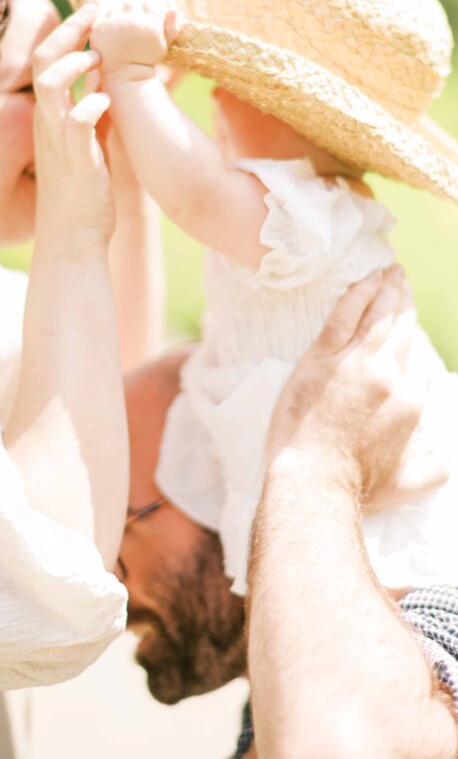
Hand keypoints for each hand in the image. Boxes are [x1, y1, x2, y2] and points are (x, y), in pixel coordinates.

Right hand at [32, 4, 114, 248]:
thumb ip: (92, 112)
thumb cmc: (85, 193)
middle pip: (45, 61)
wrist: (74, 238)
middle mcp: (48, 123)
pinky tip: (106, 100)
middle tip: (96, 11)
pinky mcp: (75, 160)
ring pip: (50, 85)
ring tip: (99, 56)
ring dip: (74, 63)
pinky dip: (90, 105)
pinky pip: (76, 122)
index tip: (94, 12)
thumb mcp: (89, 143)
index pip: (48, 60)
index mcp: (51, 116)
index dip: (68, 32)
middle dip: (69, 31)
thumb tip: (105, 84)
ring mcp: (58, 141)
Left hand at [90, 3, 177, 76]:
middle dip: (130, 8)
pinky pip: (101, 16)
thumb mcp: (162, 45)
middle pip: (131, 1)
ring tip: (119, 28)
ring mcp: (115, 24)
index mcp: (151, 23)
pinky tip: (110, 32)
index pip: (149, 1)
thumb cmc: (146, 59)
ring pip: (114, 6)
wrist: (126, 76)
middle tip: (130, 21)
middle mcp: (133, 21)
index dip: (146, 7)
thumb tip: (172, 9)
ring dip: (116, 14)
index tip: (144, 18)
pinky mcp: (100, 28)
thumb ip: (171, 27)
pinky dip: (105, 21)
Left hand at [266, 267, 443, 505]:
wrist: (314, 479)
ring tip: (392, 272)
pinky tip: (366, 278)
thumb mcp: (406, 485)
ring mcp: (356, 363)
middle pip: (403, 330)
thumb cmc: (355, 486)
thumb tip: (445, 463)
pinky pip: (344, 316)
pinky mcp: (322, 357)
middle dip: (405, 303)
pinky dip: (358, 293)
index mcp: (410, 403)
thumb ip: (431, 470)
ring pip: (378, 316)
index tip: (409, 334)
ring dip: (388, 290)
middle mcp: (389, 376)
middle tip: (403, 282)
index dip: (414, 347)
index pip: (419, 366)